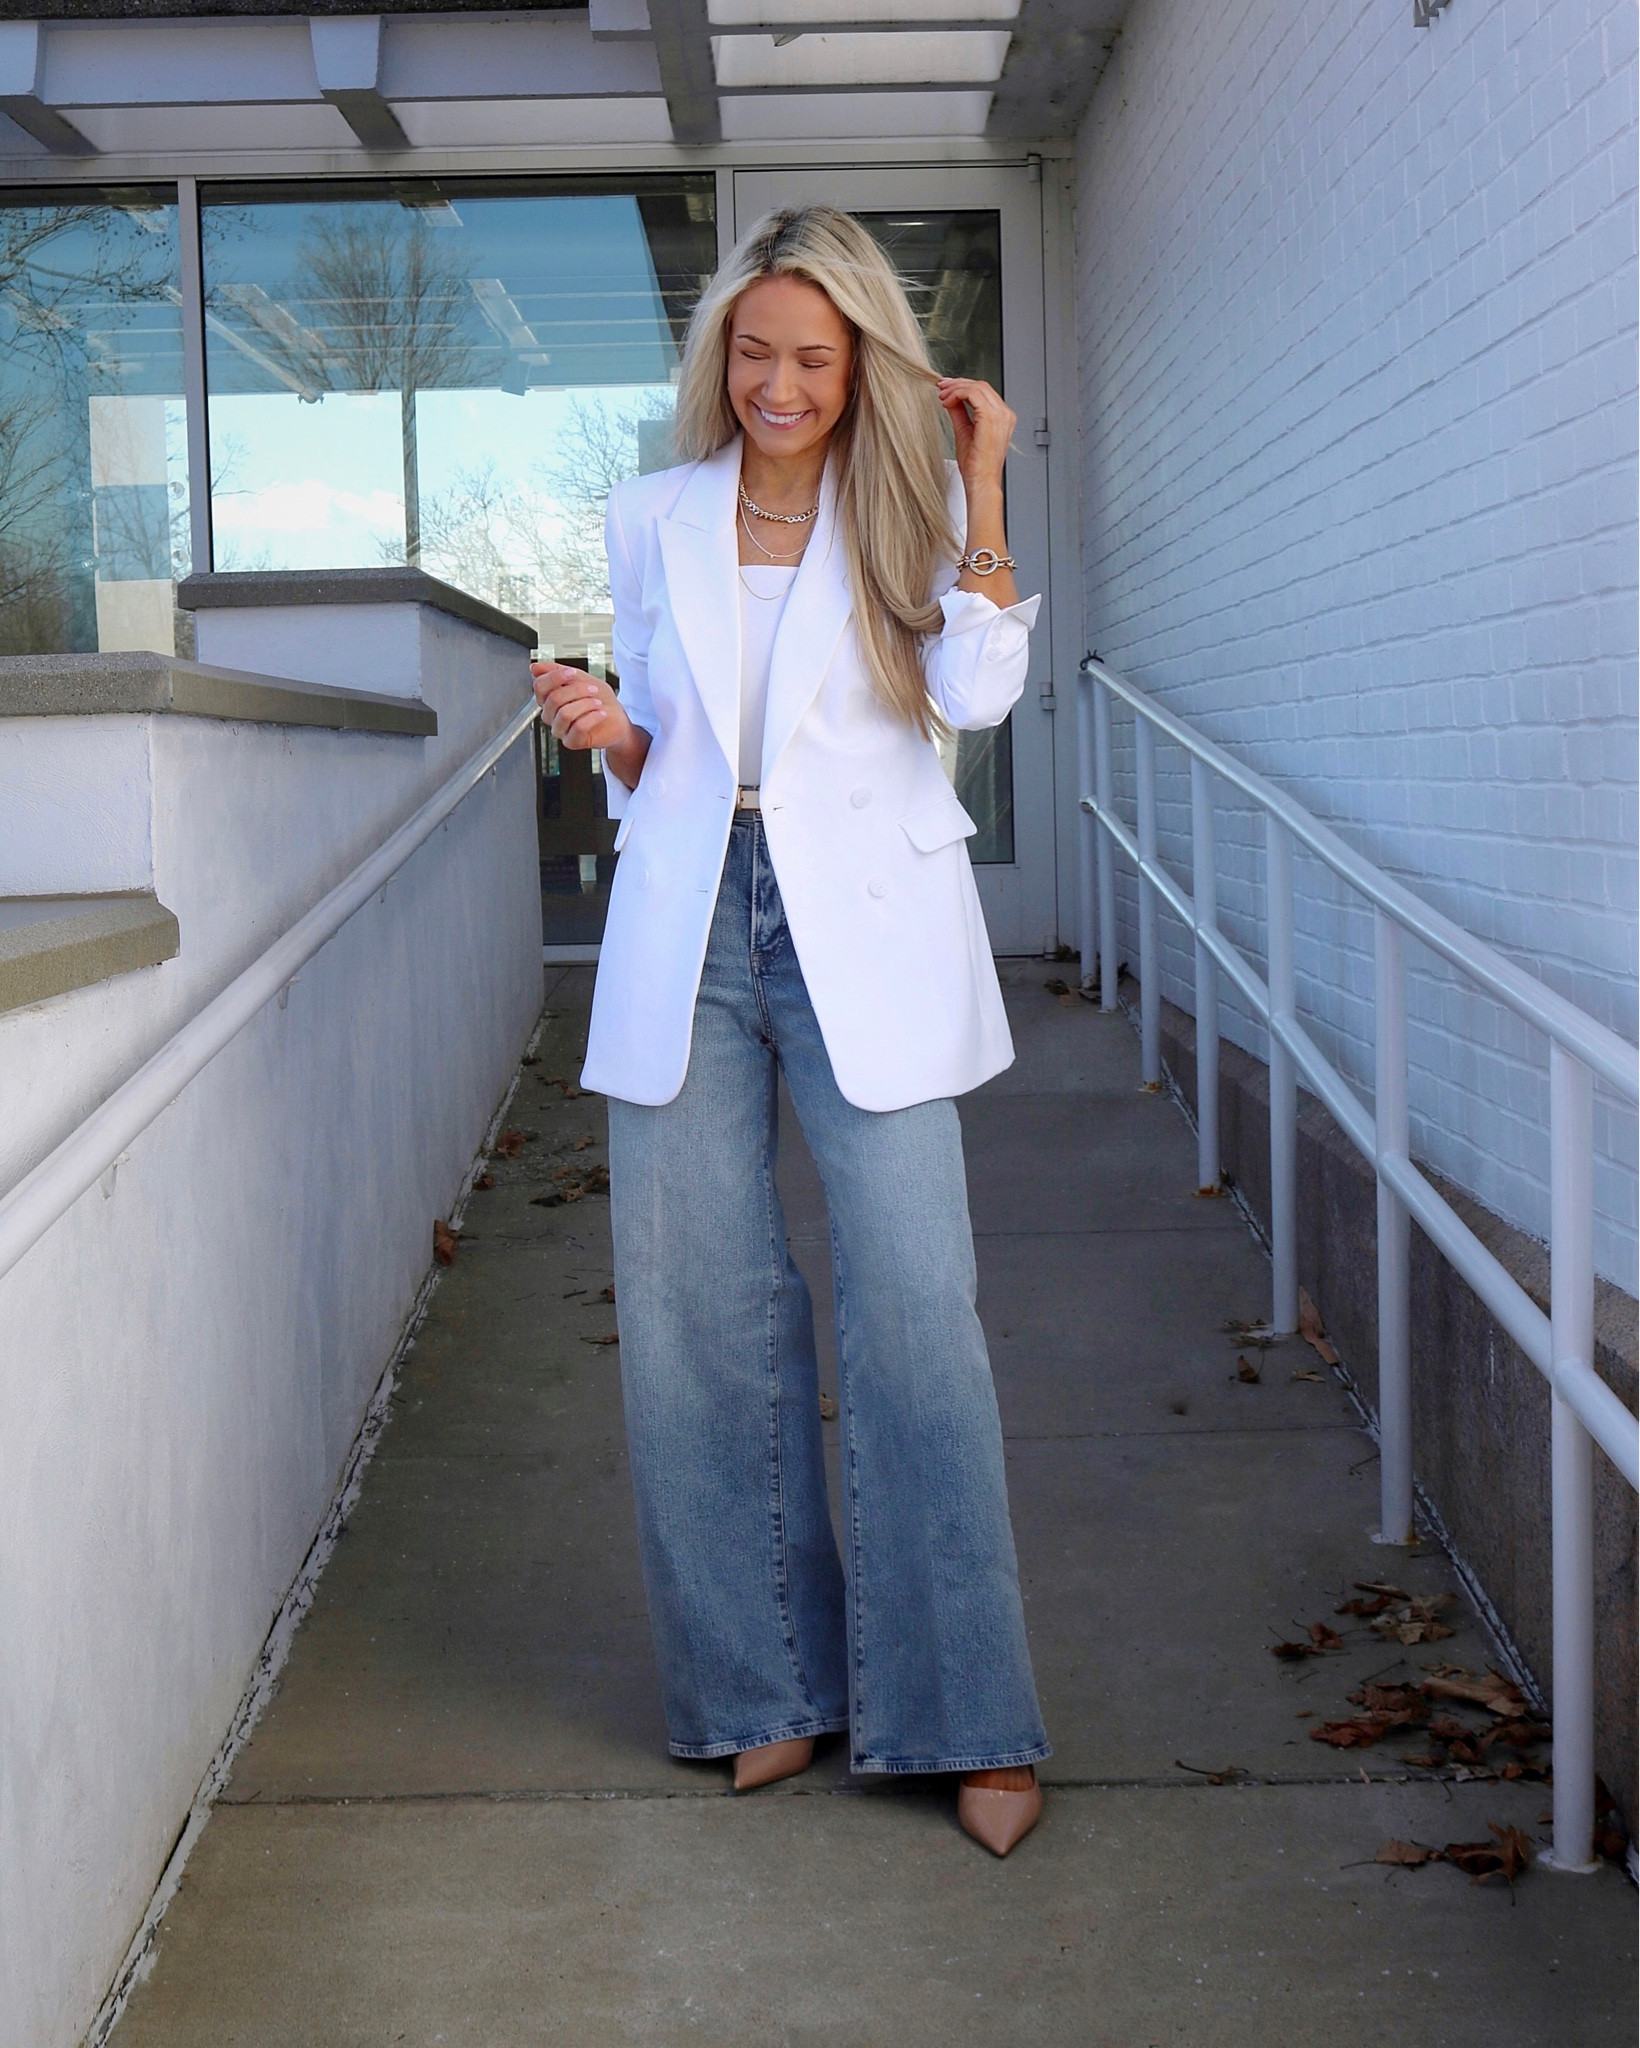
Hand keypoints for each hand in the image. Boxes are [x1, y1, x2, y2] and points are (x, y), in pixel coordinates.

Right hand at [531, 661, 629, 752]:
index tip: (572, 672)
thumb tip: (534, 667)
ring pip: (564, 713)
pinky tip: (601, 714)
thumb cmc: (600, 699)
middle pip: (553, 699)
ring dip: (585, 704)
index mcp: (549, 698)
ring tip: (598, 702)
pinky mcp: (572, 742)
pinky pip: (578, 727)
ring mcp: (560, 729)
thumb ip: (557, 671)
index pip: (539, 686)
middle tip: (593, 689)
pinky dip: (593, 717)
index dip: (555, 677)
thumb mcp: (581, 678)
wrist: (618, 719)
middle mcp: (551, 715)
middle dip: (577, 690)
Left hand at [936, 377, 1015, 497]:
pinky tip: (947, 402)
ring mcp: (1000, 415)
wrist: (981, 482)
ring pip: (977, 387)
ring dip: (956, 388)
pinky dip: (957, 394)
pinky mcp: (990, 418)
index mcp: (1002, 417)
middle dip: (958, 384)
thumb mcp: (964, 432)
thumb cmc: (976, 466)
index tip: (946, 389)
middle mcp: (1004, 414)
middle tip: (941, 388)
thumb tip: (951, 399)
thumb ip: (959, 413)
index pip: (984, 391)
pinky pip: (973, 394)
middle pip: (981, 385)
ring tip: (942, 396)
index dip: (963, 386)